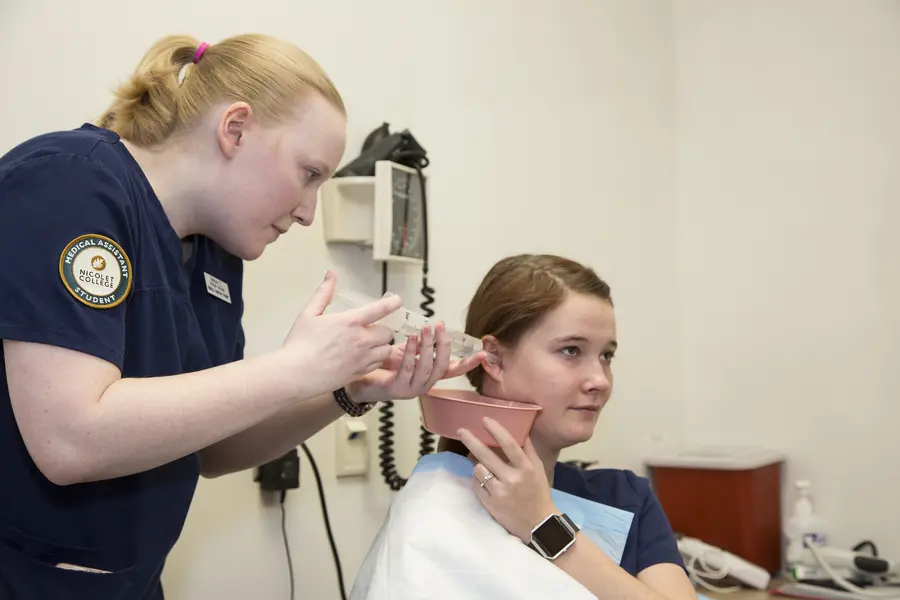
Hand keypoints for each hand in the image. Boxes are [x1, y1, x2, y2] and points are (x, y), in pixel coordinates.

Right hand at [282, 271, 401, 393]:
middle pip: (387, 332)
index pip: (380, 309)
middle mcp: (361, 340)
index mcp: (350, 322)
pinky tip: (364, 357)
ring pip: (386, 349)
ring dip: (382, 345)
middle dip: (382, 329)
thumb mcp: (309, 313)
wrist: (296, 374)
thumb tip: (331, 276)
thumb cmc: (299, 345)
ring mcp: (362, 358)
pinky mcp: (360, 372)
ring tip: (370, 344)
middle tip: (372, 329)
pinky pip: (378, 364)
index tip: (397, 301)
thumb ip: (323, 294)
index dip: (393, 303)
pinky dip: (376, 360)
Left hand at [347, 320, 487, 404]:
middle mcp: (424, 385)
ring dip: (428, 347)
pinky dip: (411, 353)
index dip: (468, 363)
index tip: (482, 353)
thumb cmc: (383, 366)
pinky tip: (411, 339)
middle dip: (443, 345)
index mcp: (429, 377)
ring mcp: (412, 390)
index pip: (453, 370)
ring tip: (427, 329)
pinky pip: (407, 369)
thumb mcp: (406, 353)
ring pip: (426, 368)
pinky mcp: (397, 389)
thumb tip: (432, 329)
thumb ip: (420, 346)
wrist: (360, 382)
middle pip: (441, 367)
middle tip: (441, 326)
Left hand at [459, 418, 556, 542]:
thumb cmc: (538, 493)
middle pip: (487, 456)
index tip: (485, 419)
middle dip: (472, 441)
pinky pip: (476, 484)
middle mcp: (513, 479)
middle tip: (461, 430)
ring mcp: (500, 492)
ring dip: (478, 465)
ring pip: (478, 469)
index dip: (497, 430)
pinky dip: (477, 480)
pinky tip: (484, 481)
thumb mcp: (538, 470)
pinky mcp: (490, 504)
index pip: (510, 445)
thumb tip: (521, 429)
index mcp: (527, 468)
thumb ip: (528, 450)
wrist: (539, 525)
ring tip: (484, 467)